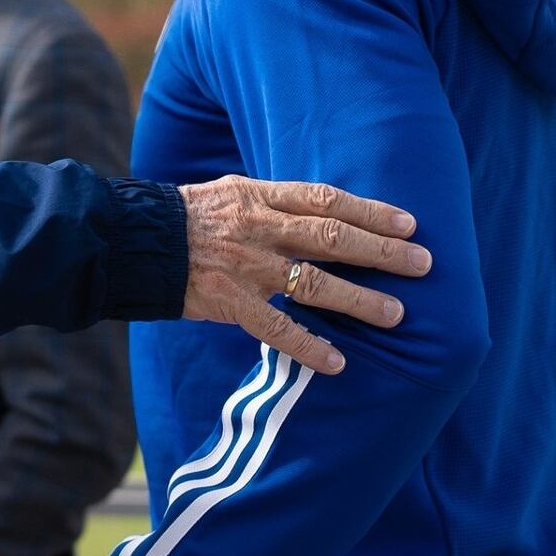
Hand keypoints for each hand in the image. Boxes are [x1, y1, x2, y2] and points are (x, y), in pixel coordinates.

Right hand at [179, 175, 430, 374]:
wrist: (133, 242)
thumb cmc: (184, 217)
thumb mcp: (229, 193)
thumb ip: (272, 203)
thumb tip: (320, 213)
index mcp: (258, 197)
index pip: (326, 201)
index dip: (370, 212)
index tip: (409, 224)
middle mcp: (258, 229)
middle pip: (331, 239)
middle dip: (381, 252)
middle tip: (422, 265)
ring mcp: (244, 267)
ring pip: (313, 284)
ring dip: (359, 300)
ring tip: (396, 313)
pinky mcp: (227, 303)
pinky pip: (276, 329)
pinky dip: (308, 346)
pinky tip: (337, 362)